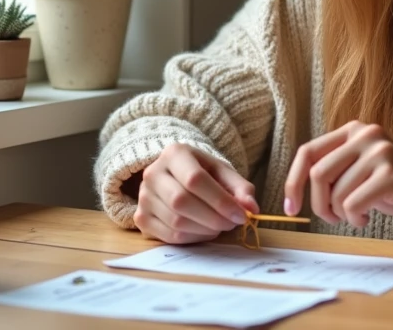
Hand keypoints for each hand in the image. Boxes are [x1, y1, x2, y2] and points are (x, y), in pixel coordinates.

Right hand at [134, 143, 258, 244]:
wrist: (177, 176)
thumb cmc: (204, 173)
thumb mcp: (224, 173)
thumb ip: (241, 188)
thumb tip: (251, 209)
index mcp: (174, 153)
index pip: (195, 180)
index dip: (220, 201)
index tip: (241, 215)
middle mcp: (153, 173)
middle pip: (181, 202)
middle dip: (213, 217)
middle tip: (232, 223)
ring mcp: (143, 197)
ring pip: (176, 222)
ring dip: (205, 230)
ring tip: (220, 225)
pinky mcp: (141, 218)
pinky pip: (169, 236)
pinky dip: (192, 238)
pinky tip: (204, 231)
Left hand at [283, 121, 392, 236]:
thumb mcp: (364, 172)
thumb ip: (336, 169)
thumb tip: (295, 186)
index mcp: (356, 130)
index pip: (308, 152)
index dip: (293, 181)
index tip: (290, 207)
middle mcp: (367, 134)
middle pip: (317, 174)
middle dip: (318, 204)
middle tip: (333, 218)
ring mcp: (381, 152)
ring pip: (334, 193)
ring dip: (340, 215)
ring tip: (359, 215)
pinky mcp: (392, 174)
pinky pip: (352, 205)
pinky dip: (355, 218)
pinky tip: (370, 217)